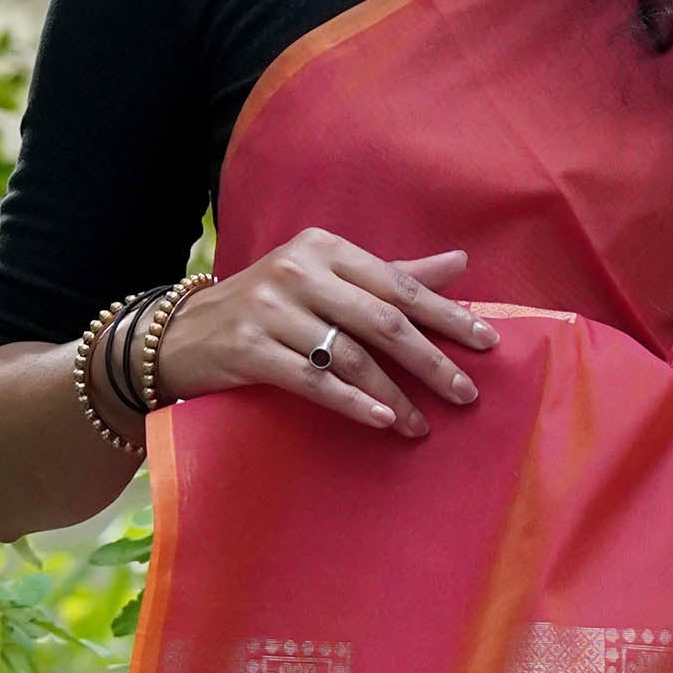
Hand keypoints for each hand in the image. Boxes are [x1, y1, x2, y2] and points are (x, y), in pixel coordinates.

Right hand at [152, 233, 495, 440]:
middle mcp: (298, 271)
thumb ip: (393, 275)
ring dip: (393, 394)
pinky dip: (352, 402)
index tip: (487, 342)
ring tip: (422, 424)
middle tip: (466, 393)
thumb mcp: (328, 279)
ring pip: (349, 355)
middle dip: (430, 360)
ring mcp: (270, 308)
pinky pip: (312, 381)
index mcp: (325, 248)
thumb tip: (461, 264)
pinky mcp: (248, 348)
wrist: (186, 333)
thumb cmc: (272, 306)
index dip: (447, 315)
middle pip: (381, 320)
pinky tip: (382, 420)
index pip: (398, 284)